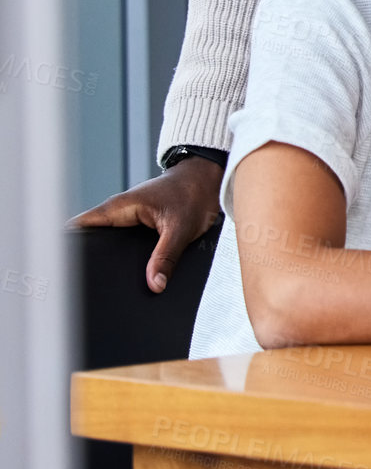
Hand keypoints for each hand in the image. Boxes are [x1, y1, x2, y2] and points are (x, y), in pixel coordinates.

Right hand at [69, 155, 223, 292]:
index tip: (65, 272)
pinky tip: (129, 275)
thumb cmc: (193, 194)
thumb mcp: (181, 229)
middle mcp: (116, 213)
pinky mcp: (136, 225)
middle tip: (89, 288)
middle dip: (89, 261)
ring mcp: (125, 218)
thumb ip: (166, 258)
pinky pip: (122, 243)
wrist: (206, 180)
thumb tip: (155, 285)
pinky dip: (124, 257)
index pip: (78, 228)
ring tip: (108, 286)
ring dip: (108, 260)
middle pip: (91, 240)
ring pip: (107, 243)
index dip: (67, 248)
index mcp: (117, 208)